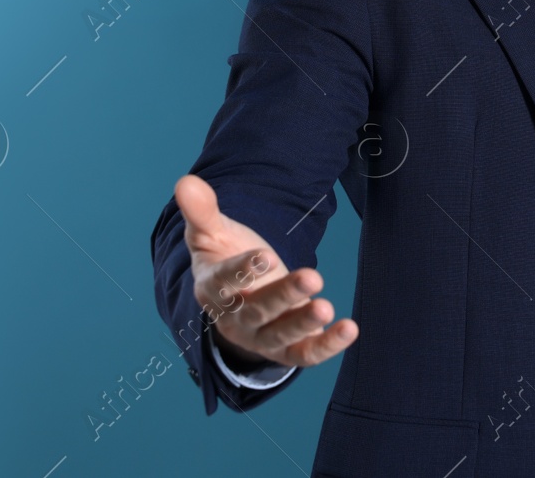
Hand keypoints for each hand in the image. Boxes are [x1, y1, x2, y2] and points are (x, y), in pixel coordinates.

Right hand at [174, 173, 358, 369]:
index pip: (224, 283)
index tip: (266, 256)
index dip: (243, 271)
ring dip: (304, 323)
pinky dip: (326, 346)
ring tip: (327, 308)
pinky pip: (304, 353)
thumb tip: (185, 181)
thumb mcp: (213, 233)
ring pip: (280, 335)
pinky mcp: (286, 349)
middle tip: (312, 277)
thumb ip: (203, 211)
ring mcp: (260, 337)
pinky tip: (349, 329)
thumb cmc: (226, 257)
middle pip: (257, 310)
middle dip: (284, 295)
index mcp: (213, 289)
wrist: (240, 297)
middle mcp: (235, 318)